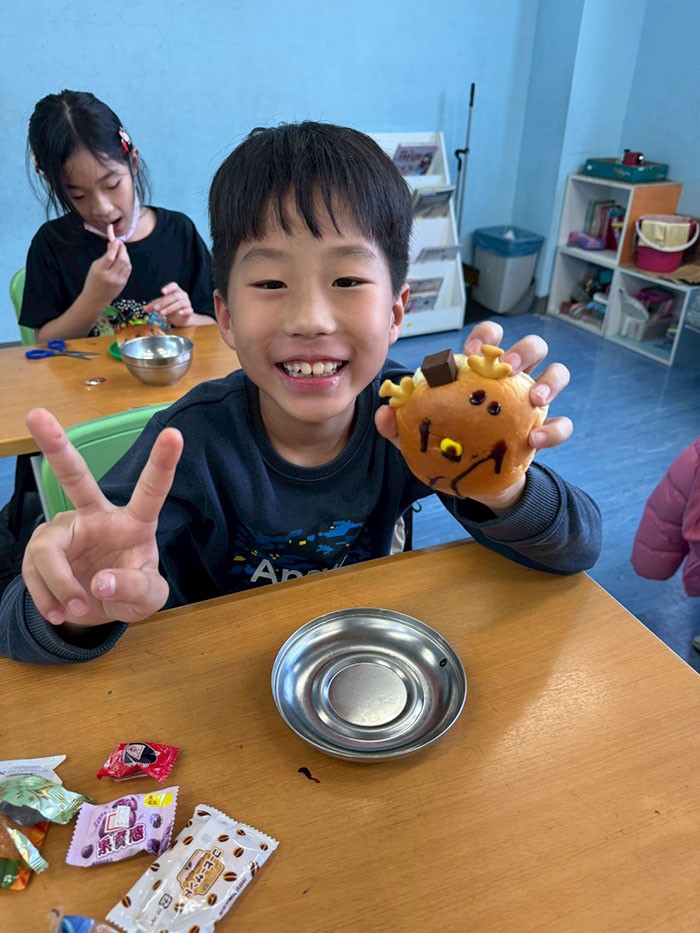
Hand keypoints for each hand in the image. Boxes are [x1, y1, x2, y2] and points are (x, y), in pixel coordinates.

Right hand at [22, 408, 182, 629]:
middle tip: (36, 416)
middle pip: (75, 478)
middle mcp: (97, 516)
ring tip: (76, 610)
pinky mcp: (42, 548)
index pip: (151, 490)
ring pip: (48, 551)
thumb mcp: (149, 599)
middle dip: (55, 446)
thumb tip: (100, 584)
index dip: (163, 462)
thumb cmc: (133, 591)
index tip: (175, 434)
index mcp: (134, 522)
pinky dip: (46, 599)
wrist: (100, 611)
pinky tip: (60, 613)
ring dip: (60, 586)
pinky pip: (33, 571)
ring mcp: (65, 530)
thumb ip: (134, 589)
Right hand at [83, 234, 131, 306]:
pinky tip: (123, 259)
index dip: (114, 247)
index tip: (115, 241)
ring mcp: (119, 281)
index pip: (110, 257)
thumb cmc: (93, 281)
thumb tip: (112, 245)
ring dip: (126, 255)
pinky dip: (127, 262)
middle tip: (120, 244)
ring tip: (121, 250)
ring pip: (127, 264)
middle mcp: (111, 277)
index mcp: (100, 272)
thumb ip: (104, 256)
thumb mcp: (94, 267)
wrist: (96, 298)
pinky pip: (128, 270)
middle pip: (121, 260)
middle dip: (122, 249)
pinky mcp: (123, 283)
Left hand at [144, 283, 194, 326]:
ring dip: (170, 308)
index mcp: (176, 291)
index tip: (162, 292)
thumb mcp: (161, 306)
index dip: (169, 287)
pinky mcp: (190, 311)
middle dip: (164, 302)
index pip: (174, 285)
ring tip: (162, 313)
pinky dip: (184, 311)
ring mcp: (187, 303)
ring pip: (180, 303)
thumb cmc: (172, 309)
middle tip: (156, 308)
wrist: (182, 319)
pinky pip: (189, 310)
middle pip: (174, 296)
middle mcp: (182, 295)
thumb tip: (144, 309)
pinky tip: (179, 313)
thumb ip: (153, 306)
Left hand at [375, 320, 572, 511]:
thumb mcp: (424, 437)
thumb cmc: (453, 444)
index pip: (490, 339)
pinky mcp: (547, 429)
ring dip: (549, 381)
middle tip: (507, 368)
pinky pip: (562, 424)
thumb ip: (401, 425)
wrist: (478, 482)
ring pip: (557, 374)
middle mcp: (514, 380)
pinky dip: (554, 429)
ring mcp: (534, 402)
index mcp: (483, 372)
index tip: (473, 351)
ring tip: (534, 399)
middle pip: (531, 347)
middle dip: (523, 349)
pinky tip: (534, 440)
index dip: (486, 336)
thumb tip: (383, 414)